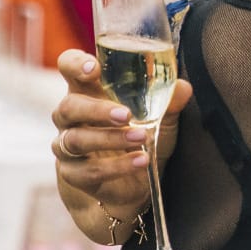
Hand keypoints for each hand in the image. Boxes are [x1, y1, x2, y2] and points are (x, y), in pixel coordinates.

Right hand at [51, 48, 192, 213]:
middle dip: (97, 110)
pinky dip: (117, 166)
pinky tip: (140, 160)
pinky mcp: (73, 175)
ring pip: (76, 140)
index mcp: (88, 90)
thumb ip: (169, 101)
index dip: (75, 64)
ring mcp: (67, 147)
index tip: (95, 68)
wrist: (133, 185)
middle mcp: (71, 116)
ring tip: (142, 137)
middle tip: (126, 114)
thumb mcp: (160, 116)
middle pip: (68, 107)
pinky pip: (88, 171)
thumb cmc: (140, 136)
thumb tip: (183, 87)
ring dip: (110, 138)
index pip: (68, 67)